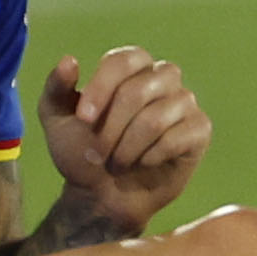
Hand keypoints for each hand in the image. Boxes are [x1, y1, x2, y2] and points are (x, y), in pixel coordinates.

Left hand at [41, 47, 210, 231]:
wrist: (101, 195)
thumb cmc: (81, 152)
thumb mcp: (56, 121)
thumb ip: (56, 88)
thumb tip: (70, 60)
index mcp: (132, 68)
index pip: (124, 60)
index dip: (102, 88)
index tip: (83, 119)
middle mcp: (163, 78)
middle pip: (139, 90)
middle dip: (111, 128)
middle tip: (97, 153)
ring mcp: (184, 103)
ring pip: (158, 118)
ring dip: (128, 148)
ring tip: (117, 162)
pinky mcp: (199, 130)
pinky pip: (179, 137)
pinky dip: (153, 155)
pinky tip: (144, 163)